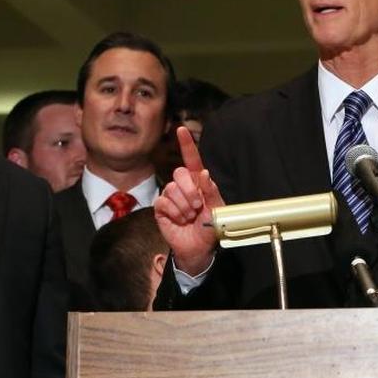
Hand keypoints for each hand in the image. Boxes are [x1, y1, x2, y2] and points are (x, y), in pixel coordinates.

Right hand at [154, 126, 224, 273]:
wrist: (199, 248)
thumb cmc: (210, 227)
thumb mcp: (217, 209)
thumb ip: (212, 191)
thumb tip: (204, 173)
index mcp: (198, 182)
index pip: (191, 159)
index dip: (186, 144)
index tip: (181, 130)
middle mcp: (183, 186)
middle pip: (179, 173)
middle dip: (190, 190)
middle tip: (198, 206)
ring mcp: (170, 196)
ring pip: (171, 189)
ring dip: (184, 205)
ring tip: (190, 217)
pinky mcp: (161, 208)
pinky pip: (163, 202)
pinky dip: (175, 213)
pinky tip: (180, 220)